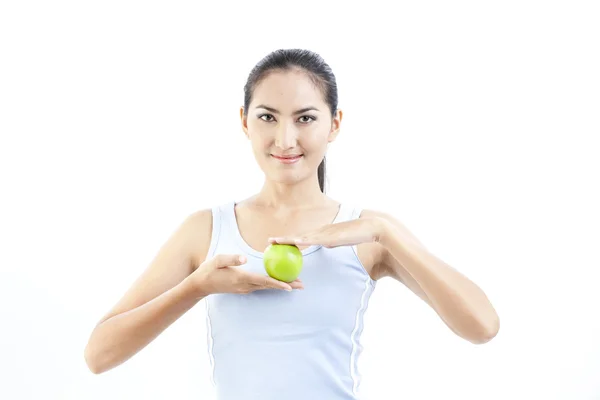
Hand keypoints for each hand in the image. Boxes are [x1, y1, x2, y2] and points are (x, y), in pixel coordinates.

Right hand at [191, 254, 303, 295]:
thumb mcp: (218, 260)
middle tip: (302, 285)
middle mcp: (245, 286)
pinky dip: (272, 284)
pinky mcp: (243, 288)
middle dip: (286, 286)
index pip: (263, 281)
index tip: (290, 286)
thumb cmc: (209, 270)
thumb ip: (231, 259)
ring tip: (296, 284)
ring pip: (266, 287)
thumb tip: (244, 258)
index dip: (277, 284)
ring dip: (281, 286)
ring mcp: (245, 289)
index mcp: (241, 278)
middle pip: (269, 286)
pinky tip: (278, 280)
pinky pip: (261, 286)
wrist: (201, 285)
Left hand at [268, 217, 383, 248]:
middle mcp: (320, 232)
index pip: (301, 237)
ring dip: (287, 239)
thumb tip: (325, 245)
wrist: (370, 227)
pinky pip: (314, 240)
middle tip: (269, 241)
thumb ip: (330, 242)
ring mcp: (324, 233)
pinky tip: (294, 242)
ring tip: (274, 241)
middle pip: (298, 236)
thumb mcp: (339, 241)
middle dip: (282, 239)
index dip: (288, 240)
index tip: (276, 242)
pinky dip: (303, 241)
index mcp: (321, 234)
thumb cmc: (356, 235)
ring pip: (302, 237)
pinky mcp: (330, 236)